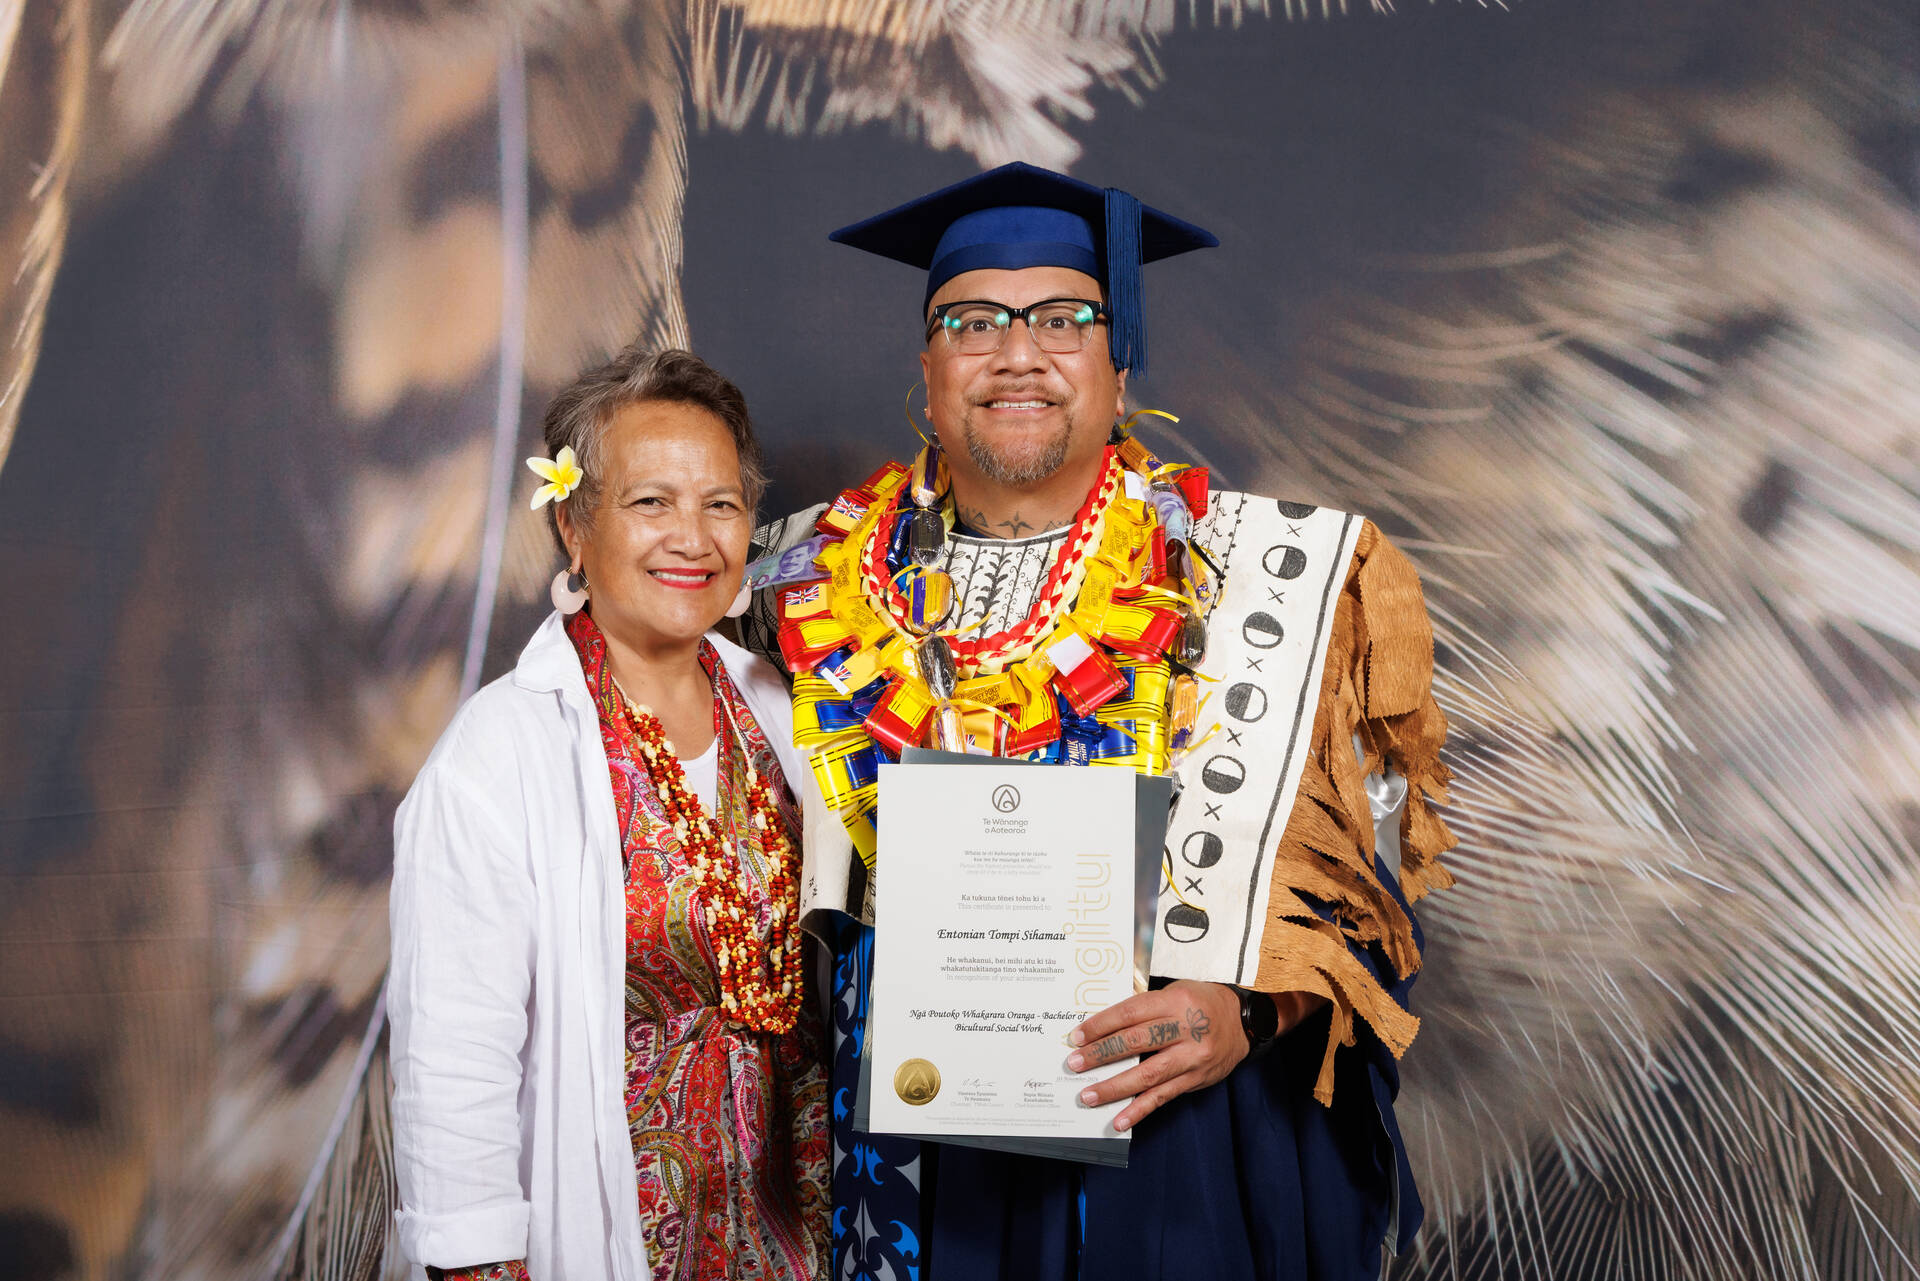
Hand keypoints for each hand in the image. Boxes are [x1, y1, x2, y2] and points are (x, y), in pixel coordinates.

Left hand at [1065, 980, 1245, 1131]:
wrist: (1244, 1023)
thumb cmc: (1202, 1002)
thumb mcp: (1175, 991)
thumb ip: (1146, 1007)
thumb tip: (1104, 1027)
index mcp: (1175, 1001)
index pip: (1130, 1013)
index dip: (1101, 1025)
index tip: (1077, 1037)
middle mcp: (1185, 1029)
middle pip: (1136, 1042)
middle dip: (1100, 1054)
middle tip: (1074, 1064)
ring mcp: (1192, 1057)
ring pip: (1147, 1075)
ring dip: (1114, 1088)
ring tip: (1089, 1096)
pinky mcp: (1196, 1079)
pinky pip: (1164, 1097)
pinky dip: (1140, 1110)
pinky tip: (1120, 1120)